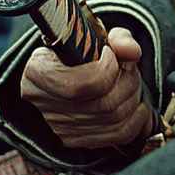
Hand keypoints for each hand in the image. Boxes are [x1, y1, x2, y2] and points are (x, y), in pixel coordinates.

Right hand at [20, 27, 152, 149]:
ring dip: (134, 97)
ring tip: (132, 80)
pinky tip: (137, 103)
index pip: (75, 86)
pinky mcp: (76, 139)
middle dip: (128, 81)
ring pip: (114, 119)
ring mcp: (60, 126)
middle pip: (102, 103)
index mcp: (38, 72)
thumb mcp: (95, 34)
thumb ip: (117, 38)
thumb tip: (132, 51)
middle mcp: (44, 104)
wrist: (66, 68)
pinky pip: (119, 134)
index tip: (111, 54)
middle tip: (130, 66)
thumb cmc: (78, 49)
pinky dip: (137, 118)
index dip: (105, 70)